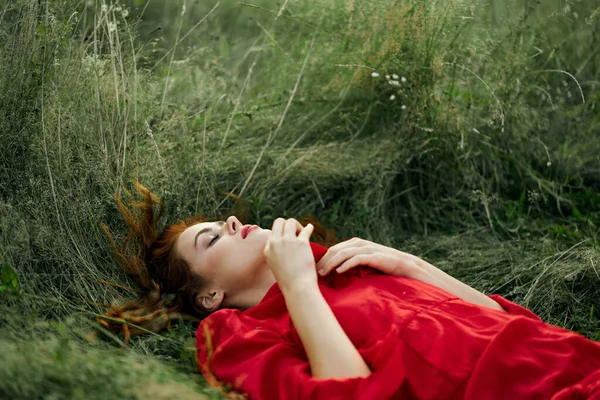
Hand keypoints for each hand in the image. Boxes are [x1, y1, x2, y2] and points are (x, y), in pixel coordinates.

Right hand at [263, 218, 315, 292]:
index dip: (281, 234)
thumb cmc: (289, 281)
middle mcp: (275, 243)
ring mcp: (287, 241)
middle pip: (279, 222)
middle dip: (287, 224)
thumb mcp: (275, 266)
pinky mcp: (301, 243)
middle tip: (295, 233)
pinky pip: (305, 229)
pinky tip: (310, 228)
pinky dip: (309, 228)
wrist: (297, 288)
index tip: (288, 239)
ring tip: (302, 234)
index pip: (272, 233)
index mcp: (267, 250)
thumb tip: (284, 245)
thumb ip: (276, 254)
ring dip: (297, 225)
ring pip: (290, 222)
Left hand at [316, 237, 430, 279]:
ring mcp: (367, 248)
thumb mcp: (363, 263)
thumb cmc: (382, 266)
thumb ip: (350, 263)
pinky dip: (346, 264)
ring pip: (343, 254)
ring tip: (323, 273)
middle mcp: (359, 243)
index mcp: (354, 243)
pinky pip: (357, 259)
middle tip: (315, 273)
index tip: (314, 269)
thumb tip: (333, 273)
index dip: (323, 259)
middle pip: (336, 250)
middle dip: (324, 261)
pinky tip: (339, 271)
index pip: (333, 249)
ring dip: (331, 263)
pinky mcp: (374, 256)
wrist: (404, 265)